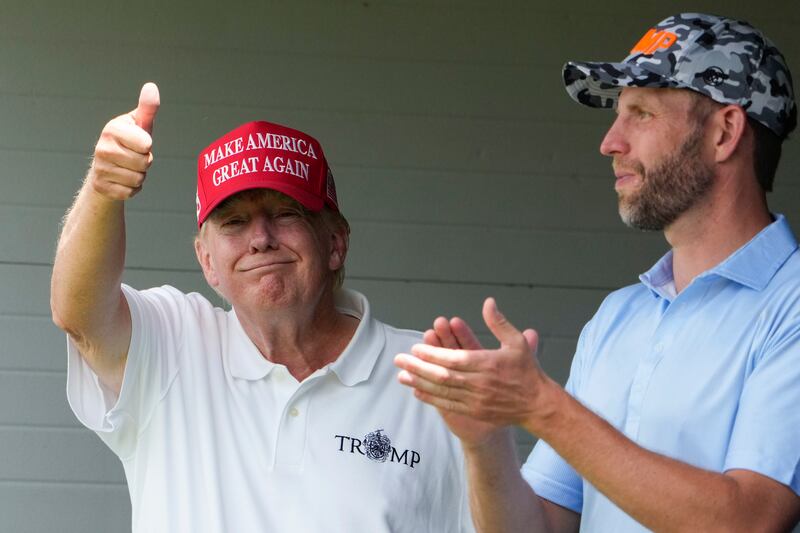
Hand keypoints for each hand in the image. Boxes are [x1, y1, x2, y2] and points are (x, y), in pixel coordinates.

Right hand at [89, 82, 159, 199]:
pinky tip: (123, 179)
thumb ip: (147, 108)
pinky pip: (131, 192)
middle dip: (145, 162)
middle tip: (134, 157)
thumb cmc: (129, 142)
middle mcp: (102, 147)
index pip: (146, 145)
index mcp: (112, 129)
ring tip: (129, 167)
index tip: (139, 143)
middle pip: (144, 163)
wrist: (108, 167)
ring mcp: (100, 168)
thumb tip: (151, 87)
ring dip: (140, 176)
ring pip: (138, 179)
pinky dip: (132, 188)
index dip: (147, 147)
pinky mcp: (101, 186)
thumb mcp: (140, 125)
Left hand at [395, 298, 552, 442]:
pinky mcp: (474, 411)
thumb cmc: (527, 371)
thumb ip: (499, 323)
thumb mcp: (517, 342)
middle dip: (418, 367)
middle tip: (399, 359)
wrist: (538, 404)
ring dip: (420, 382)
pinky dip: (431, 398)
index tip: (416, 347)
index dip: (432, 353)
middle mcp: (480, 383)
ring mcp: (476, 400)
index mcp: (488, 363)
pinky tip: (416, 391)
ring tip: (401, 374)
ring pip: (442, 390)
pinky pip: (448, 404)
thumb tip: (488, 302)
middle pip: (442, 375)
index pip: (453, 358)